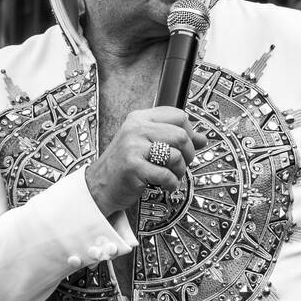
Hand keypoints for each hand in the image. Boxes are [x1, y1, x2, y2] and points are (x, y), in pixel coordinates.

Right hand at [84, 107, 207, 219]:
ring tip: (172, 176)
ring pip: (175, 154)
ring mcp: (133, 147)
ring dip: (180, 170)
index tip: (189, 145)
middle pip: (180, 134)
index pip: (177, 115)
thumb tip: (202, 138)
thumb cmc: (124, 165)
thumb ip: (171, 138)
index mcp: (139, 118)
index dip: (190, 132)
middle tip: (182, 164)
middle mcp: (136, 129)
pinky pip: (166, 175)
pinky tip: (166, 185)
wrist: (99, 185)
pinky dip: (171, 184)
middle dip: (188, 153)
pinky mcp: (133, 167)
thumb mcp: (145, 144)